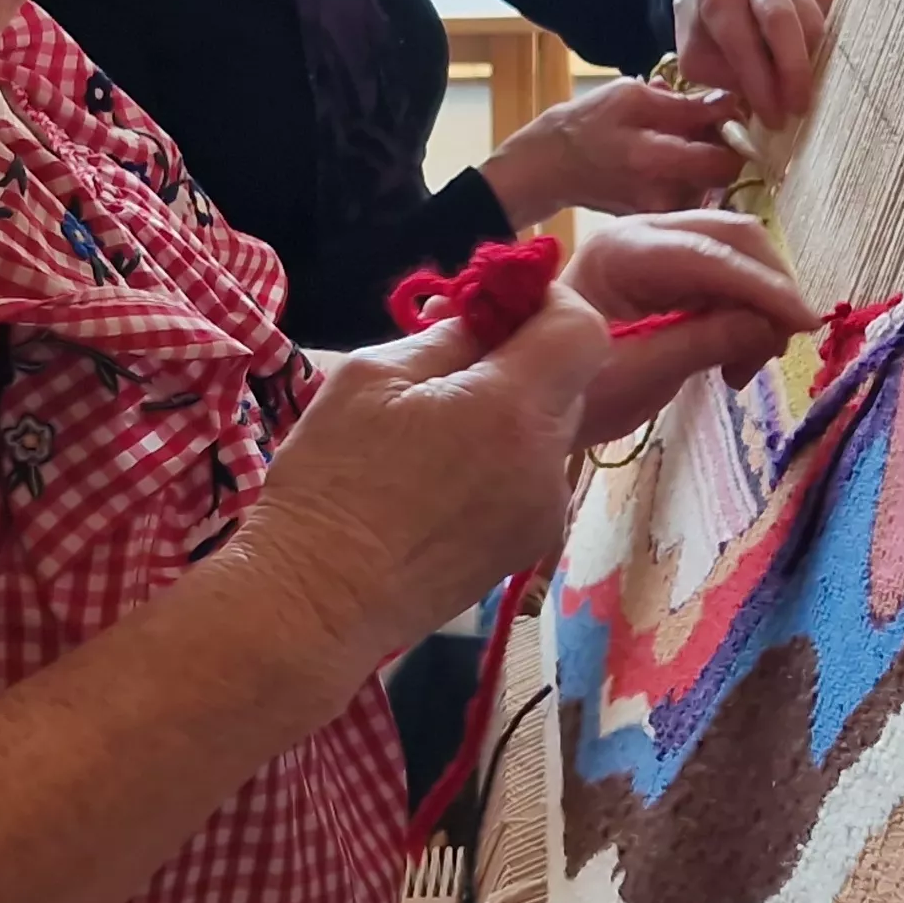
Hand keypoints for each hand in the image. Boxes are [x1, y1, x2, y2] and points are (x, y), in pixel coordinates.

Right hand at [245, 289, 611, 659]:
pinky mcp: (527, 547)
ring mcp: (544, 511)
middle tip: (449, 371)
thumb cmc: (333, 478)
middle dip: (520, 362)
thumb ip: (446, 336)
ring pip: (547, 433)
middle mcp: (547, 461)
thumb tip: (485, 318)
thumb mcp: (372, 376)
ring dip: (507, 417)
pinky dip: (499, 464)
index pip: (583, 329)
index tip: (498, 308)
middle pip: (568, 382)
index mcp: (512, 408)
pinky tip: (439, 484)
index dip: (548, 304)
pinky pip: (531, 480)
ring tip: (434, 437)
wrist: (320, 598)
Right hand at [479, 78, 744, 227]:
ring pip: (709, 185)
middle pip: (724, 175)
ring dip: (704, 162)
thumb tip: (734, 104)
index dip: (734, 134)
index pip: (726, 160)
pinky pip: (692, 197)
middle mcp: (663, 196)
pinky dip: (688, 177)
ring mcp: (660, 214)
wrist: (549, 167)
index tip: (725, 115)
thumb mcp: (632, 95)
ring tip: (673, 141)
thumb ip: (686, 103)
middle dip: (721, 148)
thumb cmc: (587, 123)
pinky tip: (664, 161)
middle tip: (701, 126)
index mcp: (655, 160)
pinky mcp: (657, 221)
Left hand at [561, 212, 816, 444]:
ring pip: (735, 255)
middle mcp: (640, 234)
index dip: (764, 289)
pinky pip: (723, 277)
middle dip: (768, 288)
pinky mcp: (667, 270)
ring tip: (747, 367)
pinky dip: (742, 311)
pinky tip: (735, 359)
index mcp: (622, 253)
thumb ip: (705, 343)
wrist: (529, 393)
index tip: (806, 325)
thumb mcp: (638, 376)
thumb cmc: (573, 390)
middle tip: (777, 350)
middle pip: (731, 237)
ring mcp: (654, 247)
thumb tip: (768, 327)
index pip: (710, 258)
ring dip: (759, 304)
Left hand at [674, 0, 836, 127]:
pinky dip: (821, 46)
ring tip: (798, 93)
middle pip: (782, 21)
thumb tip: (768, 102)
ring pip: (812, 22)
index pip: (741, 40)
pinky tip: (806, 61)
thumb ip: (724, 78)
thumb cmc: (706, 25)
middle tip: (799, 109)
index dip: (760, 84)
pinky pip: (829, 17)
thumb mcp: (697, 55)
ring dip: (808, 64)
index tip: (773, 119)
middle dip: (793, 72)